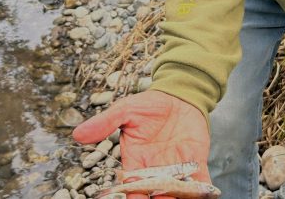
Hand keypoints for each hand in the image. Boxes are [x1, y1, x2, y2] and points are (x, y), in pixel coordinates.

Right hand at [72, 90, 210, 198]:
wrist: (179, 96)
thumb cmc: (150, 104)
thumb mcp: (125, 109)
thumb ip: (105, 123)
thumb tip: (77, 135)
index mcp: (135, 162)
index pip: (132, 187)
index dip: (132, 196)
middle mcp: (155, 171)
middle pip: (154, 195)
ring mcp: (176, 169)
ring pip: (176, 194)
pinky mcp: (196, 164)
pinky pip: (200, 183)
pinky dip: (203, 193)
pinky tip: (206, 195)